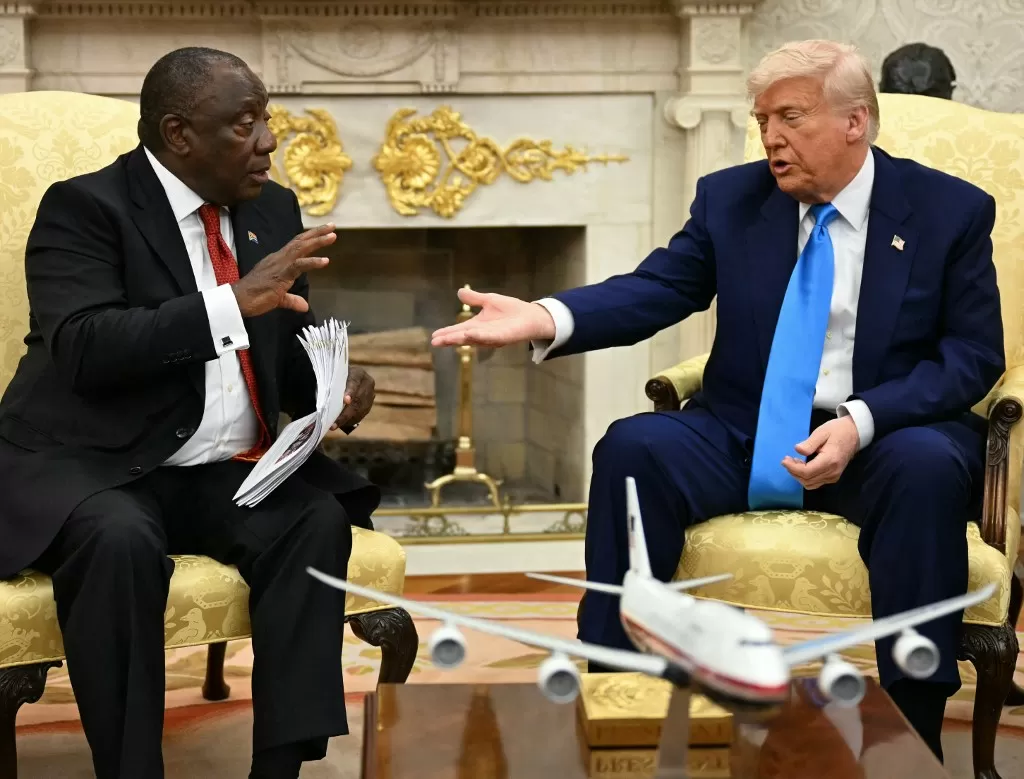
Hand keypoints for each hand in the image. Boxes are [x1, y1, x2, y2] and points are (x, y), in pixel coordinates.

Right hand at [233, 224, 336, 316]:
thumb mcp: (278, 298)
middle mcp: (279, 258)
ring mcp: (280, 264)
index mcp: (278, 261)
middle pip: (300, 241)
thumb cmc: (255, 298)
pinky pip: (299, 265)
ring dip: (317, 241)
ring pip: (301, 248)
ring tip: (333, 235)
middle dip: (317, 233)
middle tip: (332, 226)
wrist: (239, 300)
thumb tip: (304, 306)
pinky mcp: (281, 274)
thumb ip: (292, 300)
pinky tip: (326, 260)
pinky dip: (313, 262)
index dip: (309, 237)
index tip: (323, 232)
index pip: (295, 245)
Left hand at [331, 366, 374, 431]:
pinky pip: (361, 415)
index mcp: (359, 373)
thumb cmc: (336, 376)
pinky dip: (350, 421)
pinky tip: (341, 424)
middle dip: (345, 413)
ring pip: (360, 410)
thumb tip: (322, 396)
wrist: (347, 378)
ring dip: (347, 420)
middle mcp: (367, 383)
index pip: (354, 382)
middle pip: (358, 400)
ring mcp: (370, 395)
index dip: (350, 392)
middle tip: (334, 423)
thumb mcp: (334, 376)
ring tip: (334, 426)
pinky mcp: (369, 404)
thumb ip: (331, 383)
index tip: (346, 400)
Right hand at [431, 287, 555, 347]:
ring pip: (473, 339)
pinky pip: (489, 337)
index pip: (458, 330)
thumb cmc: (511, 310)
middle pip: (462, 337)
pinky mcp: (503, 337)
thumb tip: (459, 292)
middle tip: (435, 342)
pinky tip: (469, 334)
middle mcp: (482, 333)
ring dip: (460, 339)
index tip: (434, 336)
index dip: (447, 333)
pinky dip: (478, 336)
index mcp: (477, 325)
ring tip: (446, 339)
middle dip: (449, 339)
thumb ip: (474, 299)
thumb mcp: (489, 301)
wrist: (531, 315)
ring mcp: (492, 337)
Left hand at [782, 416, 859, 489]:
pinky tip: (802, 466)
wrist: (854, 433)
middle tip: (787, 459)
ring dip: (798, 476)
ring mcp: (834, 476)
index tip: (784, 460)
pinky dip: (805, 477)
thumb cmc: (838, 430)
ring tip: (793, 462)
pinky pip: (815, 482)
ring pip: (810, 484)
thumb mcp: (822, 432)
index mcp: (830, 460)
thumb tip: (797, 450)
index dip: (793, 468)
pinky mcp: (833, 477)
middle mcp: (833, 472)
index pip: (807, 472)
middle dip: (793, 471)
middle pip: (807, 480)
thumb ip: (809, 443)